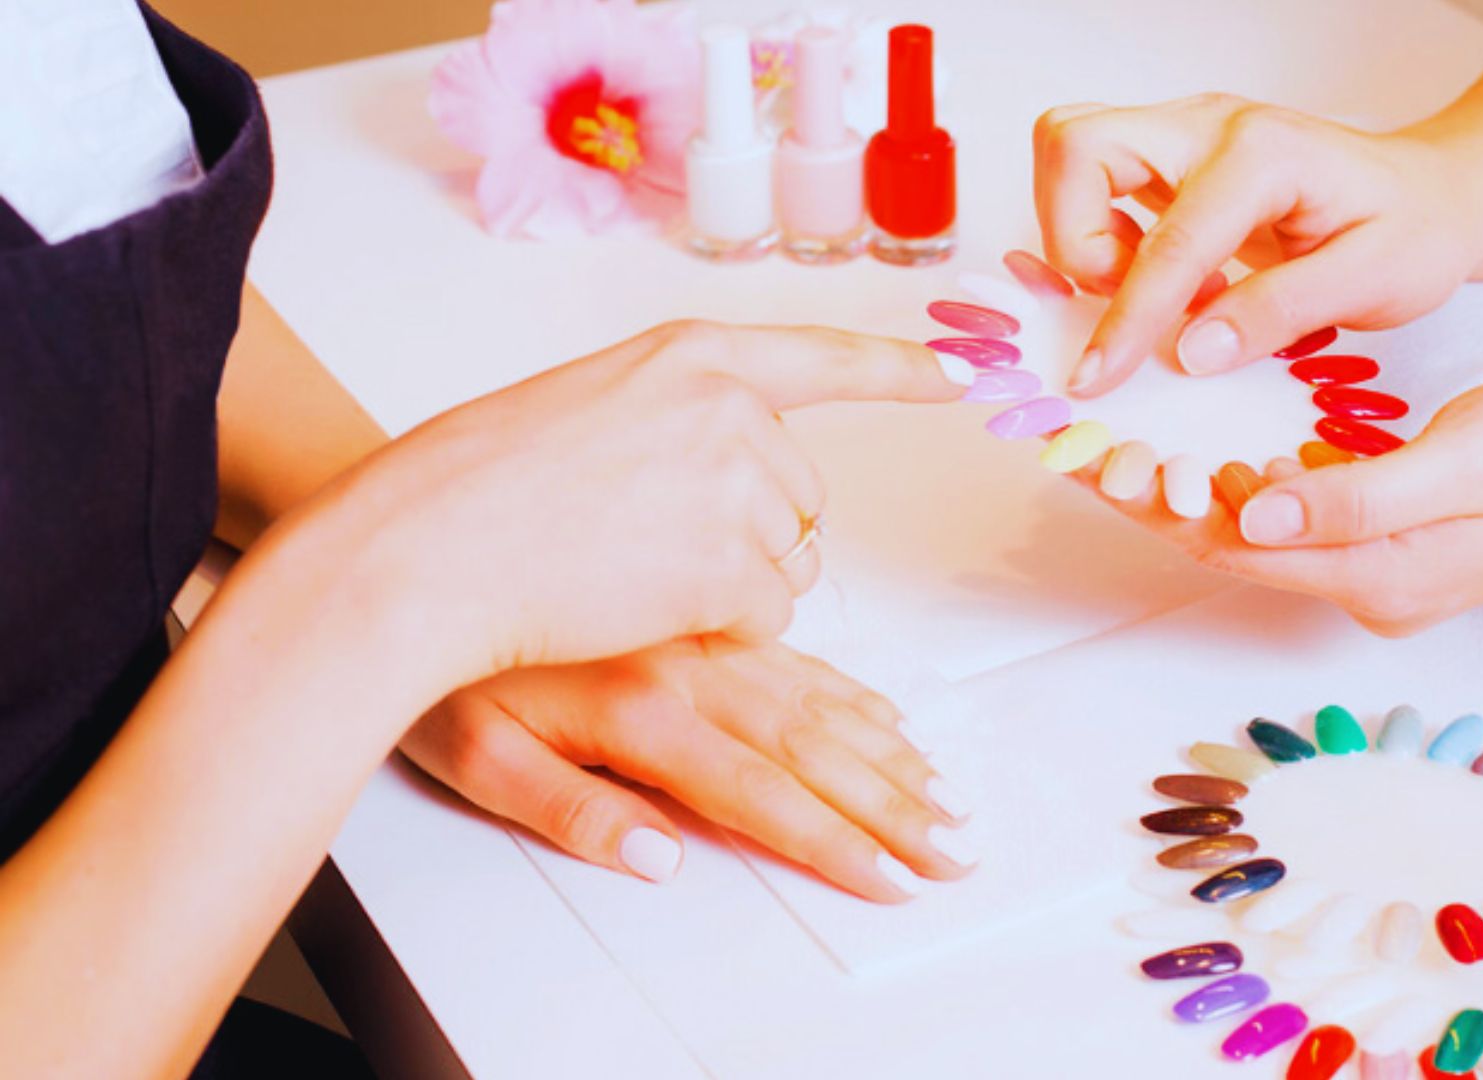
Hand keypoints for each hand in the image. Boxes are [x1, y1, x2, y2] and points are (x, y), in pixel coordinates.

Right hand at [280, 321, 967, 692]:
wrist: (422, 546)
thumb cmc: (475, 488)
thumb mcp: (587, 408)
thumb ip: (675, 420)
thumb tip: (735, 466)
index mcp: (689, 357)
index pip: (822, 358)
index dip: (901, 369)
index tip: (965, 371)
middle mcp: (727, 407)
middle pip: (803, 497)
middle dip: (753, 537)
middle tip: (649, 544)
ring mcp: (732, 483)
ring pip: (792, 561)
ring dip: (734, 586)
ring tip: (632, 571)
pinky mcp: (728, 565)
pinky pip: (770, 615)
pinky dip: (720, 626)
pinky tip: (641, 605)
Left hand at [401, 639, 974, 902]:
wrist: (416, 535)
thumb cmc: (438, 658)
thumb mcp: (471, 755)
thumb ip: (569, 811)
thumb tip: (659, 855)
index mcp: (640, 710)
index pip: (758, 794)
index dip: (834, 842)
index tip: (894, 878)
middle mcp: (686, 664)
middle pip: (813, 747)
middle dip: (893, 805)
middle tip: (956, 847)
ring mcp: (700, 625)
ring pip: (817, 694)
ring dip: (888, 750)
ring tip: (944, 791)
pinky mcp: (698, 596)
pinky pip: (795, 642)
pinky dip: (849, 687)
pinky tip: (887, 713)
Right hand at [1031, 94, 1482, 394]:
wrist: (1435, 195)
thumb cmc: (1415, 231)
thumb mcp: (1374, 282)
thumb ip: (1280, 313)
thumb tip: (1191, 351)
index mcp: (1264, 154)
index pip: (1168, 241)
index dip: (1126, 317)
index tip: (1097, 375)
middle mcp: (1211, 126)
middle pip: (1077, 145)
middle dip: (1073, 236)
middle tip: (1122, 299)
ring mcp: (1186, 135)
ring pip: (1073, 151)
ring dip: (1080, 231)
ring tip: (1145, 291)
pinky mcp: (1174, 158)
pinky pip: (1094, 178)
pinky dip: (1098, 232)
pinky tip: (1161, 281)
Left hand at [1069, 370, 1482, 634]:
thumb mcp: (1464, 460)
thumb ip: (1358, 497)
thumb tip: (1257, 515)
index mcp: (1383, 579)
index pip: (1238, 549)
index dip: (1160, 507)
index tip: (1094, 462)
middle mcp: (1371, 589)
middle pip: (1237, 547)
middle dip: (1158, 501)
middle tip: (1085, 449)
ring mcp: (1383, 570)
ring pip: (1262, 532)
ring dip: (1194, 492)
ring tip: (1123, 443)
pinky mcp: (1394, 540)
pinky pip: (1298, 516)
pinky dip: (1247, 483)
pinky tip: (1210, 447)